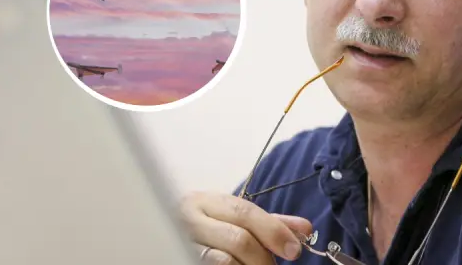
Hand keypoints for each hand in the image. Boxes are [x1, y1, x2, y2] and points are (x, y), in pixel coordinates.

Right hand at [179, 191, 313, 263]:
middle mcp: (189, 219)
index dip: (274, 231)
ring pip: (224, 260)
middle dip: (263, 257)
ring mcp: (179, 242)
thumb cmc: (205, 227)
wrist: (156, 238)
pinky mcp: (178, 256)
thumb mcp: (233, 218)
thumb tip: (305, 229)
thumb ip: (269, 222)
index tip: (294, 250)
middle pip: (238, 238)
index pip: (245, 212)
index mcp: (206, 201)